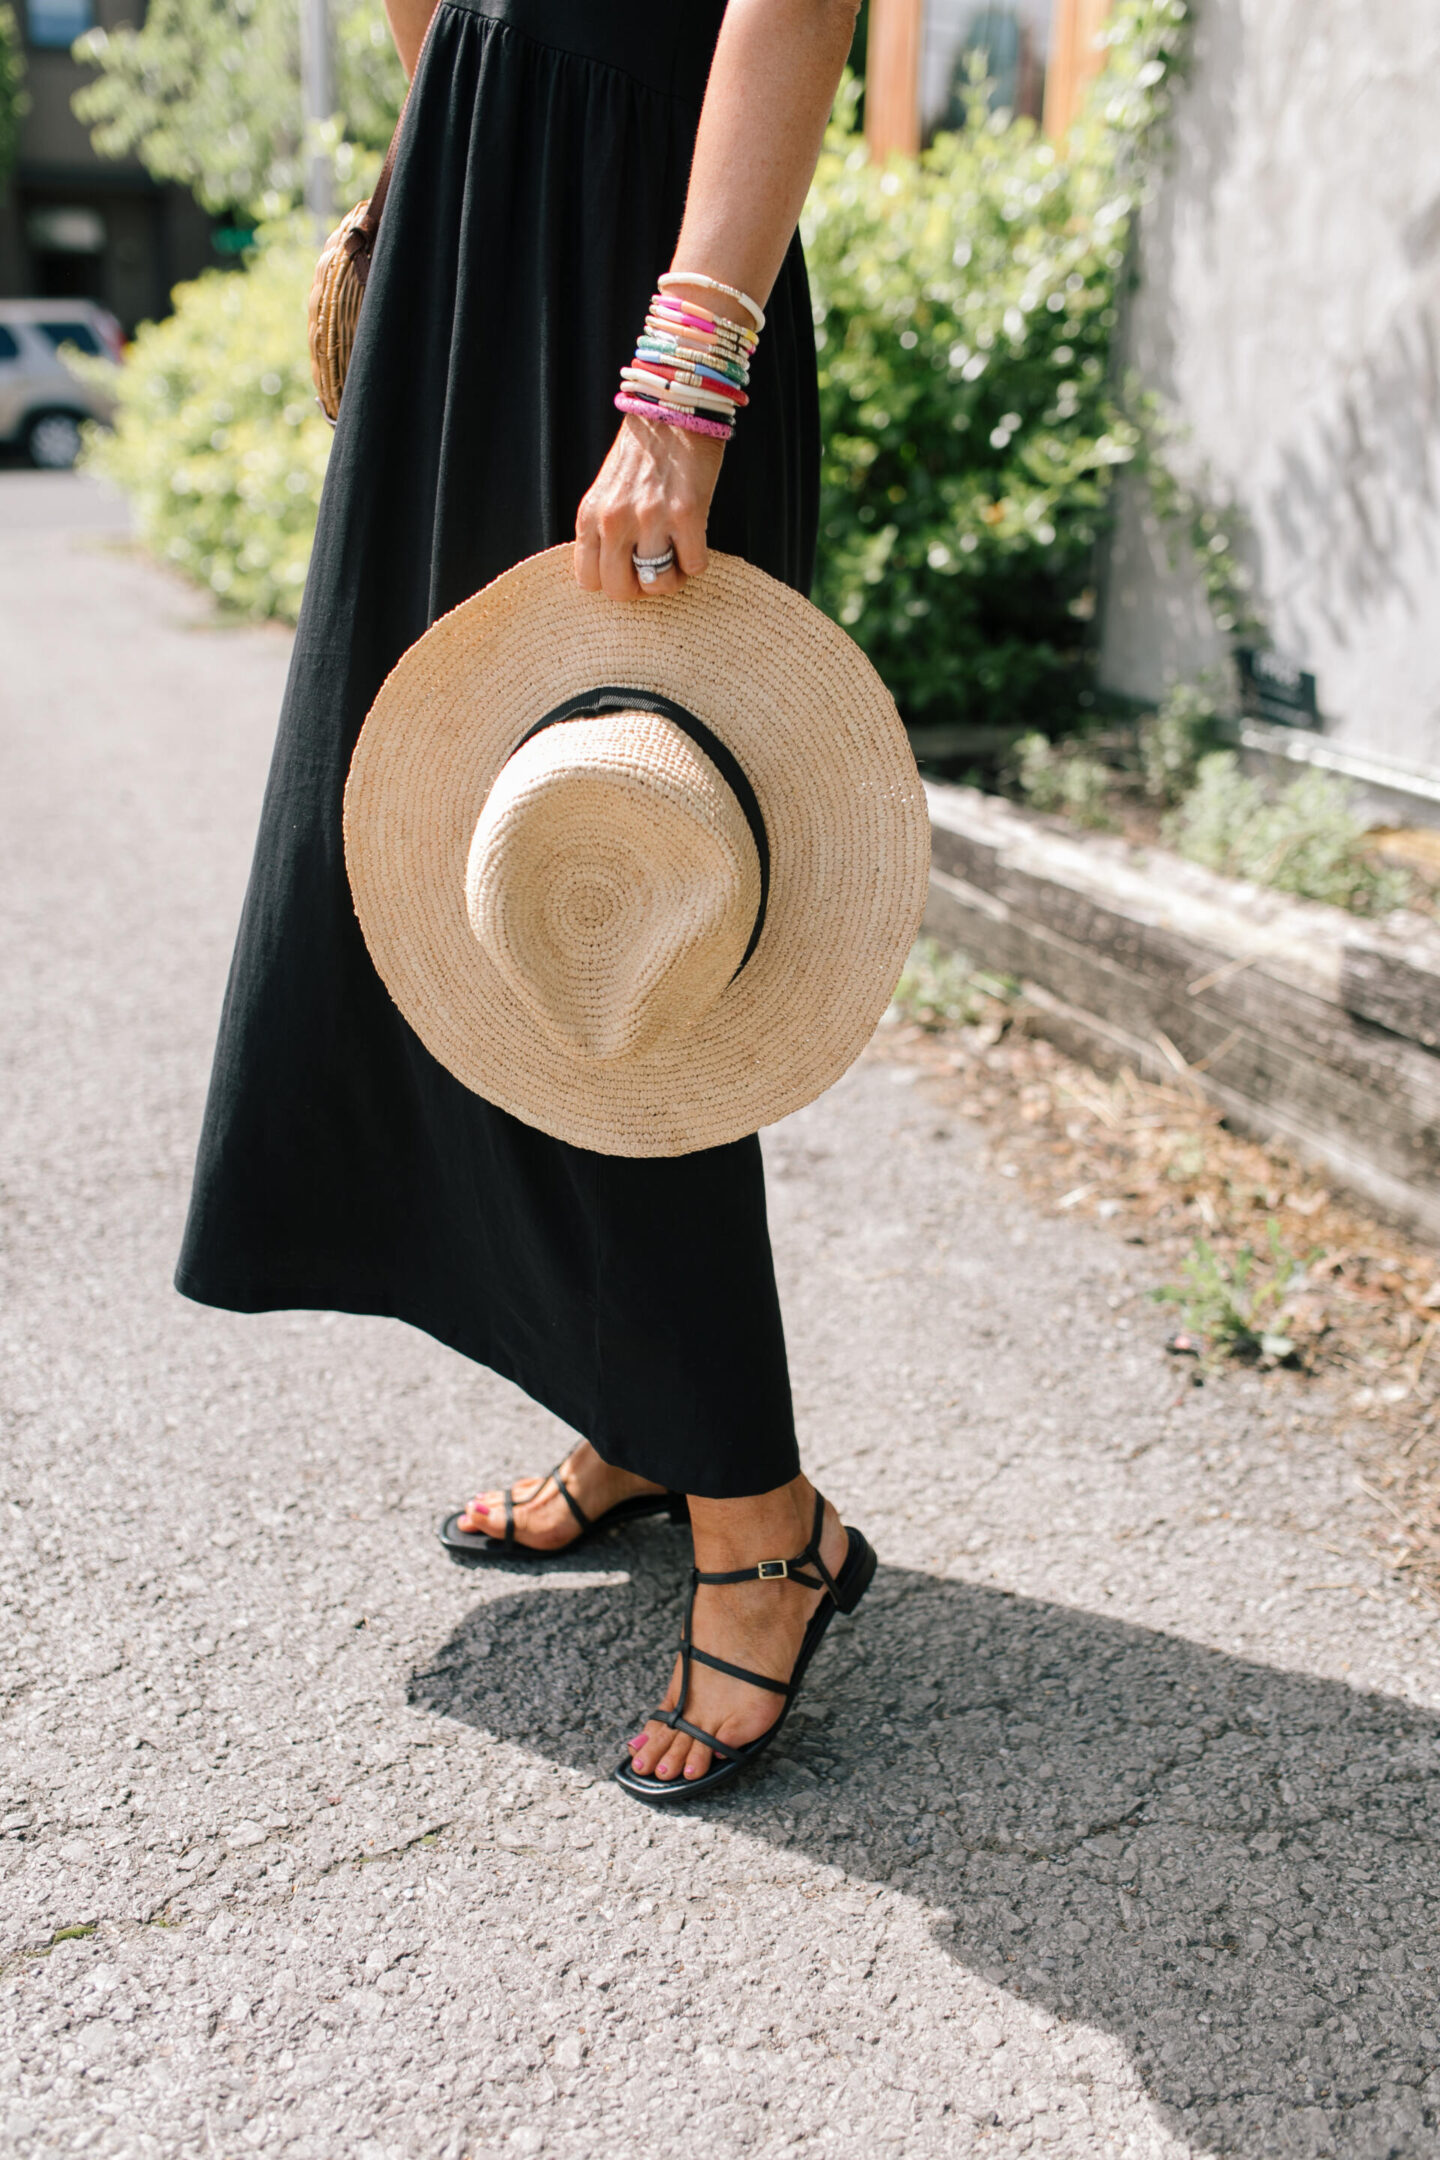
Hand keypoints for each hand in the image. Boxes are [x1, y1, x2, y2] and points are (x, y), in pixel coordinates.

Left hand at [574, 414, 724, 601]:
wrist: (672, 409)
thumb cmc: (642, 452)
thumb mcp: (606, 492)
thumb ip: (604, 529)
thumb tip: (619, 571)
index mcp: (589, 515)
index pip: (589, 581)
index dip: (612, 583)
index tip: (629, 571)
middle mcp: (614, 521)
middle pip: (621, 590)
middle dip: (641, 589)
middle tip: (655, 570)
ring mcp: (650, 518)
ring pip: (659, 584)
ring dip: (673, 578)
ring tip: (678, 558)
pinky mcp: (687, 514)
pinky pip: (694, 565)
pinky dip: (697, 561)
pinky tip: (695, 541)